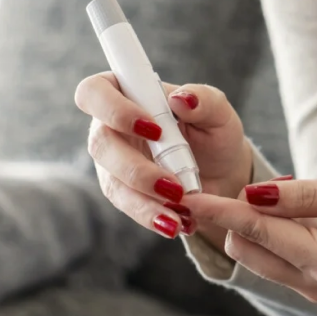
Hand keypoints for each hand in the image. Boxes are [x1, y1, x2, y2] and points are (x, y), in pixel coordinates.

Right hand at [74, 72, 250, 238]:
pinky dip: (152, 216)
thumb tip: (181, 98)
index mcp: (126, 93)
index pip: (95, 92)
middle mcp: (110, 127)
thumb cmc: (213, 133)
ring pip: (112, 182)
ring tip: (179, 216)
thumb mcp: (219, 113)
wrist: (220, 174)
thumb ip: (204, 100)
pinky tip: (177, 223)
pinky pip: (128, 206)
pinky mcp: (121, 192)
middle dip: (135, 168)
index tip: (154, 129)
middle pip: (100, 144)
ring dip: (144, 201)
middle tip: (173, 186)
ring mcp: (111, 163)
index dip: (114, 110)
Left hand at [182, 169, 316, 303]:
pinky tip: (283, 212)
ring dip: (250, 224)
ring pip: (255, 255)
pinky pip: (272, 258)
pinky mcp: (313, 284)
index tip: (188, 196)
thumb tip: (253, 195)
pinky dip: (266, 234)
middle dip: (235, 216)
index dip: (220, 211)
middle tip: (251, 185)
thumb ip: (306, 196)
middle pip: (247, 248)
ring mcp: (315, 288)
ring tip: (277, 196)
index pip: (259, 231)